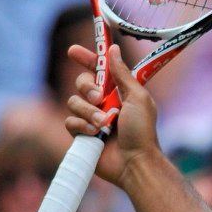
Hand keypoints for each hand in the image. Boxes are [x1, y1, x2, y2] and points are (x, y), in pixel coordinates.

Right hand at [65, 43, 160, 186]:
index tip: (73, 51)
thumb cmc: (142, 131)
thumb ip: (123, 74)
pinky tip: (95, 135)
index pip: (100, 70)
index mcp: (120, 92)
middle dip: (87, 88)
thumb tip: (113, 49)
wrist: (134, 162)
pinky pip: (70, 122)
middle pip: (82, 83)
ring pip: (73, 102)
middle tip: (99, 98)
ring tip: (104, 125)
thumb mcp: (137, 98)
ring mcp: (91, 118)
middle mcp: (104, 103)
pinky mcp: (82, 134)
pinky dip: (82, 127)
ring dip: (88, 112)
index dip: (87, 59)